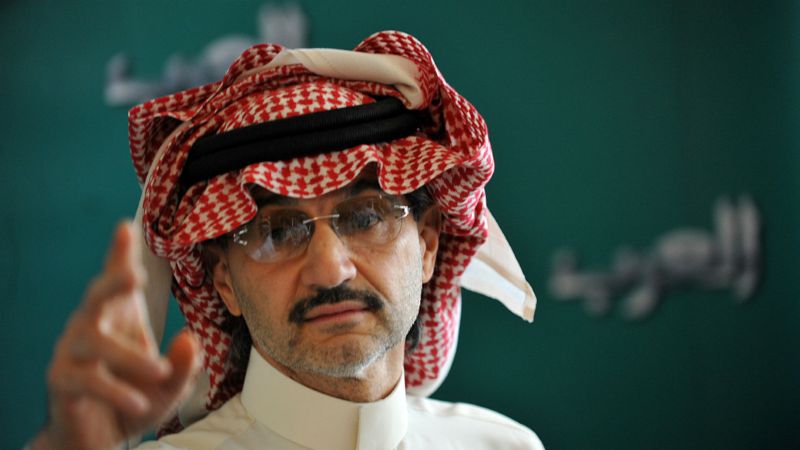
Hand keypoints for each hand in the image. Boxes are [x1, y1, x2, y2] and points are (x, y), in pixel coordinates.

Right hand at [32, 222, 200, 449]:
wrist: (99, 437)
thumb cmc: (136, 398)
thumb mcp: (170, 385)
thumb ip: (184, 364)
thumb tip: (190, 338)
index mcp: (120, 316)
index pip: (118, 279)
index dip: (121, 254)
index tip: (126, 227)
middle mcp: (92, 326)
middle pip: (97, 295)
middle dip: (115, 280)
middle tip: (135, 275)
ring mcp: (73, 351)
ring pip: (95, 340)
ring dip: (131, 357)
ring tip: (160, 372)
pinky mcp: (63, 380)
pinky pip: (87, 379)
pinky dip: (115, 390)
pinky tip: (137, 403)